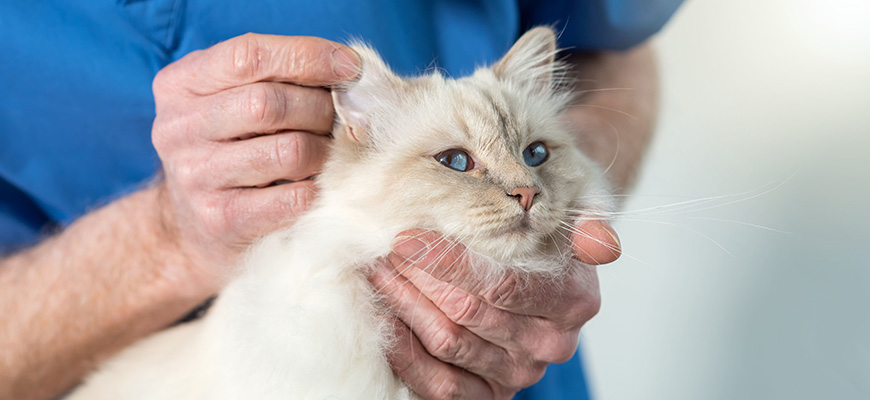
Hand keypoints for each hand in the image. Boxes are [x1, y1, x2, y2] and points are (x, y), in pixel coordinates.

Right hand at [150, 33, 359, 291]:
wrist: (194, 227)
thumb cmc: (231, 148)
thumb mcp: (234, 100)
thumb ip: (278, 77)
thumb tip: (348, 70)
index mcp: (180, 84)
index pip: (249, 55)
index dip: (308, 56)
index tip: (351, 67)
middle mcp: (177, 128)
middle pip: (269, 103)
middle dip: (320, 109)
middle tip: (339, 121)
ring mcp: (195, 176)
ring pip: (289, 151)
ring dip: (324, 151)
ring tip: (329, 153)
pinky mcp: (220, 219)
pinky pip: (292, 198)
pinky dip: (317, 189)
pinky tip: (317, 185)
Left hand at [370, 220, 619, 398]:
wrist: (543, 281)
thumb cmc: (545, 245)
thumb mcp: (569, 224)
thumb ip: (585, 225)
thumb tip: (600, 242)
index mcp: (574, 301)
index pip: (502, 284)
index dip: (448, 261)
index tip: (407, 236)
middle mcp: (550, 344)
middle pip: (468, 312)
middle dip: (418, 277)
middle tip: (384, 249)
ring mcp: (519, 375)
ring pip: (449, 343)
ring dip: (405, 305)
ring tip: (379, 272)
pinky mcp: (490, 396)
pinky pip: (440, 384)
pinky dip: (406, 351)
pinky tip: (386, 317)